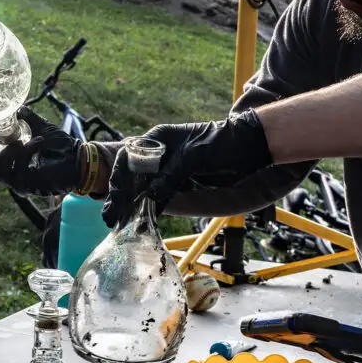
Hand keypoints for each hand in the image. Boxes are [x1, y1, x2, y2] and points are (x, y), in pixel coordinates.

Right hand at [0, 107, 82, 196]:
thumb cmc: (60, 146)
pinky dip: (28, 152)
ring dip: (10, 151)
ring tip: (22, 139)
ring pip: (2, 171)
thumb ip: (26, 118)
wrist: (79, 158)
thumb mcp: (39, 127)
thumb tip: (15, 107)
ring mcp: (22, 182)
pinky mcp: (32, 186)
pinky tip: (39, 141)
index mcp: (10, 164)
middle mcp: (12, 175)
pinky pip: (21, 170)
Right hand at [102, 110, 271, 227]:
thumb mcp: (195, 156)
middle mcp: (159, 154)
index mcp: (159, 139)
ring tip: (119, 223)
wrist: (251, 149)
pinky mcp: (179, 185)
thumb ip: (171, 175)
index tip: (116, 196)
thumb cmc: (223, 143)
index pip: (130, 157)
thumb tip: (150, 195)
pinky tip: (141, 223)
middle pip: (133, 176)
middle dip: (120, 196)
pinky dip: (150, 211)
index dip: (119, 178)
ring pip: (143, 190)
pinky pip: (160, 198)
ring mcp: (169, 171)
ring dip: (131, 206)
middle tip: (111, 217)